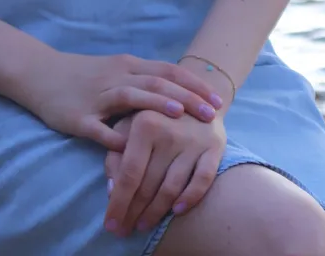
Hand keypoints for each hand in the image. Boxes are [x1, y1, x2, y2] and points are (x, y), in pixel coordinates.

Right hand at [20, 51, 221, 149]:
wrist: (40, 74)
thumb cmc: (83, 76)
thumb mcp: (116, 71)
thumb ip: (143, 80)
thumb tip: (179, 94)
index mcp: (127, 66)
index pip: (168, 71)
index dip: (194, 85)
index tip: (218, 100)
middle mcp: (116, 77)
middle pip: (157, 82)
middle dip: (187, 97)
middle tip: (212, 113)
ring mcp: (97, 97)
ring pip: (131, 97)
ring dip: (157, 105)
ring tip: (180, 116)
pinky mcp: (79, 117)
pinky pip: (99, 129)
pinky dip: (116, 138)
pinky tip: (132, 149)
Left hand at [103, 109, 226, 236]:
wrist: (194, 93)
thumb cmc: (153, 115)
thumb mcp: (127, 125)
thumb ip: (115, 153)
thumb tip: (111, 189)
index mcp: (144, 123)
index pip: (129, 173)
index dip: (118, 202)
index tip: (110, 225)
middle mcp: (169, 131)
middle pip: (149, 184)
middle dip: (133, 212)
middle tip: (123, 230)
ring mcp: (193, 140)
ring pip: (172, 187)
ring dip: (156, 212)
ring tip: (143, 225)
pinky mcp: (214, 147)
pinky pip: (203, 180)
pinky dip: (190, 198)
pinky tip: (176, 212)